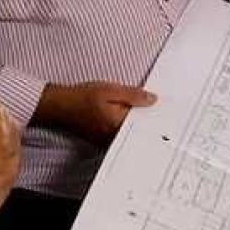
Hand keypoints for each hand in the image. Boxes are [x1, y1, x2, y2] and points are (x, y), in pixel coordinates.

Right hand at [35, 81, 157, 145]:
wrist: (61, 105)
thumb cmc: (82, 97)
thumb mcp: (110, 89)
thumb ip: (133, 95)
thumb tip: (152, 99)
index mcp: (118, 125)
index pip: (144, 124)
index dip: (157, 118)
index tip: (168, 113)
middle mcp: (114, 137)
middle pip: (139, 131)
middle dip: (149, 122)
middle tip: (162, 112)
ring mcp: (109, 140)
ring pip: (131, 134)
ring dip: (139, 124)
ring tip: (149, 113)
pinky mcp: (104, 138)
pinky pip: (122, 134)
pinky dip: (128, 126)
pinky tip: (131, 116)